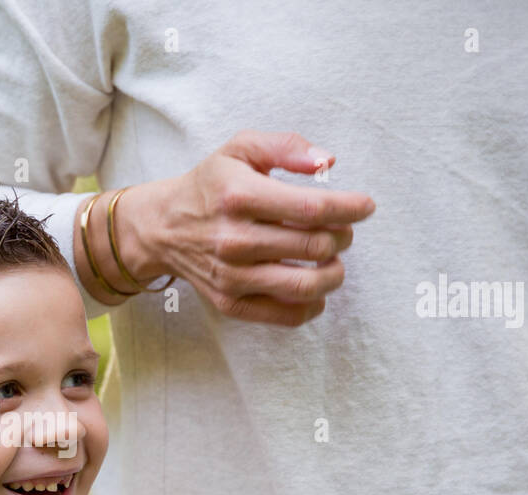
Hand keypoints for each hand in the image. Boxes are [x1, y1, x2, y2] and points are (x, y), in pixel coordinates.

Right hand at [110, 130, 375, 325]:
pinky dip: (313, 305)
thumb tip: (327, 162)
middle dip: (342, 237)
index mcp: (239, 196)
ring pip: (306, 284)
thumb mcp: (241, 149)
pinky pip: (286, 315)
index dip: (350, 208)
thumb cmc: (210, 186)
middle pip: (315, 246)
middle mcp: (234, 239)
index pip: (313, 208)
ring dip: (334, 273)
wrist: (162, 228)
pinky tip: (315, 287)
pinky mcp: (229, 303)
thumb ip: (286, 146)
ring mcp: (231, 276)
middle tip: (342, 231)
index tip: (365, 207)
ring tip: (333, 260)